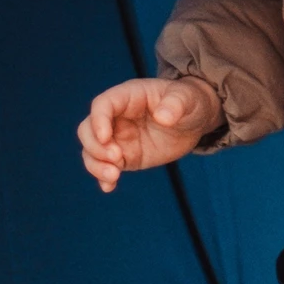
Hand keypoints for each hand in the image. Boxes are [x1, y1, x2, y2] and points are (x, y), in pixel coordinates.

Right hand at [78, 76, 221, 190]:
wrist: (195, 120)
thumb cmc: (189, 101)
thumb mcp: (187, 98)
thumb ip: (175, 104)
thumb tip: (163, 117)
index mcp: (128, 96)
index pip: (102, 104)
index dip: (98, 120)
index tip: (107, 138)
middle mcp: (117, 117)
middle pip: (87, 129)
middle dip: (95, 146)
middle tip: (118, 158)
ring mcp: (118, 138)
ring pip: (92, 151)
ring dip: (96, 165)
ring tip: (114, 175)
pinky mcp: (125, 156)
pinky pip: (105, 167)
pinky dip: (102, 178)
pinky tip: (109, 187)